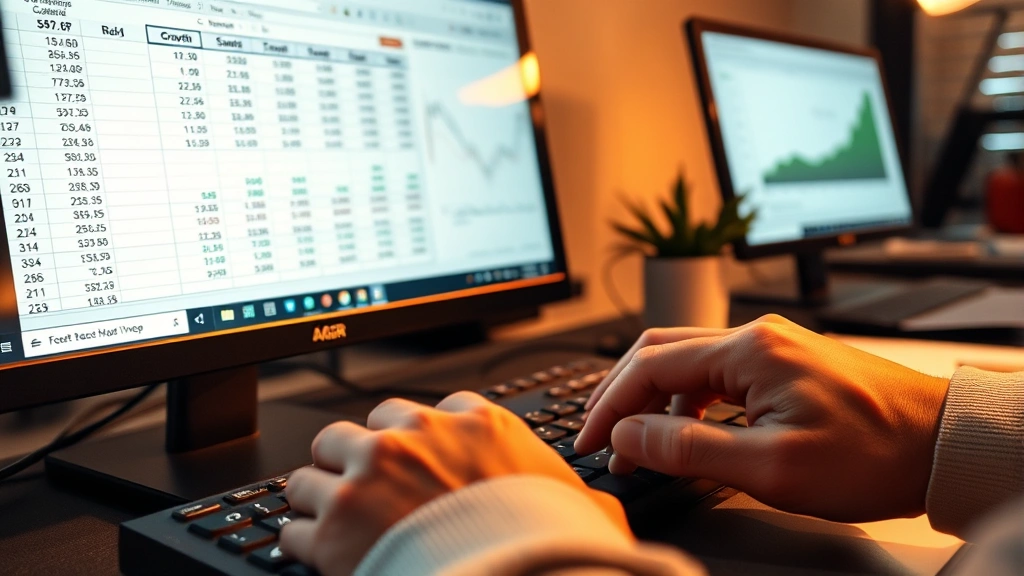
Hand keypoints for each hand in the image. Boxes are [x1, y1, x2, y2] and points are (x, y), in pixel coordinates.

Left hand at [280, 392, 629, 575]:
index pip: (423, 411)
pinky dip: (306, 544)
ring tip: (335, 523)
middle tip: (368, 491)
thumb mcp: (579, 508)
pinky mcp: (332, 529)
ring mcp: (366, 480)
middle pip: (354, 431)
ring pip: (310, 471)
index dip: (415, 440)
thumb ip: (575, 494)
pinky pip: (295, 527)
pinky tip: (325, 558)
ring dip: (320, 497)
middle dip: (357, 460)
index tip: (416, 460)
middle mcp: (412, 439)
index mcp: (470, 424)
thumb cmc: (545, 545)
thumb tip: (604, 509)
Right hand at [575, 315, 949, 522]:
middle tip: (599, 435)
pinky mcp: (785, 364)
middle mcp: (756, 336)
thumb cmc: (872, 453)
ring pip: (688, 363)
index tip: (590, 442)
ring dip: (655, 400)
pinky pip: (718, 374)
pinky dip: (689, 402)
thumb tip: (626, 436)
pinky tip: (688, 433)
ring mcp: (772, 347)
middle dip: (621, 394)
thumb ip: (688, 449)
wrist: (942, 443)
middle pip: (661, 352)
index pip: (649, 366)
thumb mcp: (771, 465)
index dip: (609, 406)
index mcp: (748, 350)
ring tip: (640, 445)